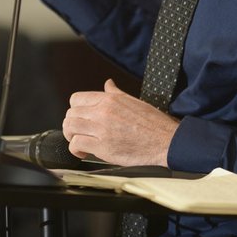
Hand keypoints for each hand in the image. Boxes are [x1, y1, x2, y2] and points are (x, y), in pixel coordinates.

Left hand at [63, 79, 179, 166]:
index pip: (76, 99)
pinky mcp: (103, 147)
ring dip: (71, 136)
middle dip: (72, 124)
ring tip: (80, 141)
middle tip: (80, 132)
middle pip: (70, 114)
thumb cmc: (153, 123)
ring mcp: (102, 129)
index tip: (81, 118)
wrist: (166, 141)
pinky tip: (84, 151)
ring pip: (70, 127)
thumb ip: (115, 93)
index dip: (75, 110)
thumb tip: (108, 84)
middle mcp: (103, 112)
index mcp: (109, 100)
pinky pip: (76, 144)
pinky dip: (76, 149)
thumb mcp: (133, 101)